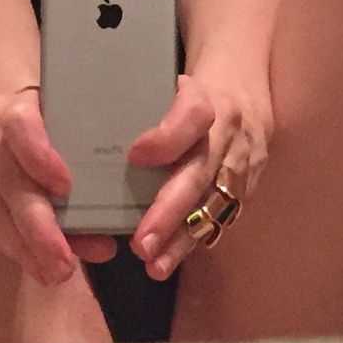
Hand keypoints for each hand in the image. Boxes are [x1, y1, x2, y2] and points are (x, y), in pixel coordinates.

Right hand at [0, 87, 117, 286]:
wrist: (10, 115)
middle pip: (8, 179)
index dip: (39, 156)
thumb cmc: (53, 120)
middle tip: (63, 262)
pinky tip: (36, 267)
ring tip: (52, 274)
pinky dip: (14, 248)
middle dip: (36, 226)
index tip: (66, 187)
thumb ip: (88, 164)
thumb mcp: (71, 125)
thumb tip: (108, 235)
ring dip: (23, 247)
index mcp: (15, 106)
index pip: (21, 126)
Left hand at [126, 70, 270, 280]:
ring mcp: (244, 163)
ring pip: (214, 205)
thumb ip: (145, 103)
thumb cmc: (194, 83)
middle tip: (141, 243)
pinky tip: (171, 258)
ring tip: (154, 264)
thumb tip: (94, 132)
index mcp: (210, 96)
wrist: (246, 86)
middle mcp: (230, 132)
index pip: (193, 115)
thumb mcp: (171, 77)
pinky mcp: (249, 186)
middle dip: (170, 211)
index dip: (167, 138)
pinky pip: (223, 217)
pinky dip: (196, 240)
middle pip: (201, 173)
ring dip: (182, 239)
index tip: (135, 156)